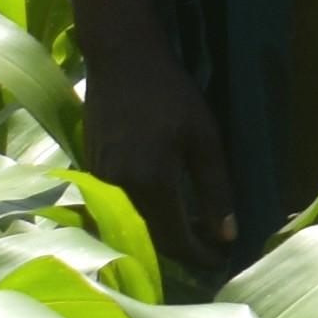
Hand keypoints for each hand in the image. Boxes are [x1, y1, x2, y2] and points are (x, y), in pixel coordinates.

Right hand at [80, 41, 238, 281]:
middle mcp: (116, 187)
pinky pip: (119, 202)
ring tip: (196, 228)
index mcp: (148, 182)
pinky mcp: (91, 167)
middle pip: (151, 236)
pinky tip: (168, 203)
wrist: (121, 56)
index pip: (175, 240)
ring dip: (164, 230)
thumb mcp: (204, 138)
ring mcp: (98, 178)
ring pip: (134, 220)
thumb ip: (216, 190)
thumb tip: (227, 236)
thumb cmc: (171, 93)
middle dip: (184, 247)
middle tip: (213, 248)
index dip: (200, 256)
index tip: (223, 261)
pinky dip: (145, 210)